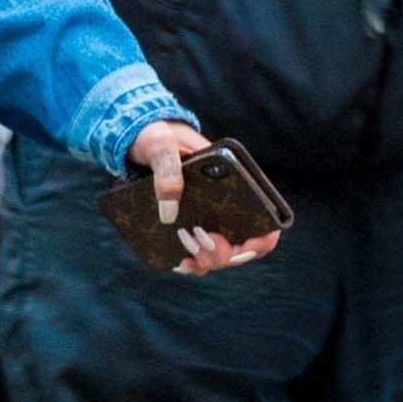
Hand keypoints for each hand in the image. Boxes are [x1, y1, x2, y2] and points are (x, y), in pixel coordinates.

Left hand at [126, 119, 283, 275]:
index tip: (248, 244)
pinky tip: (178, 263)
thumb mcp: (160, 145)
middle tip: (199, 240)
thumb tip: (169, 213)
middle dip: (224, 254)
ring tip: (185, 255)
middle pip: (241, 246)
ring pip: (219, 255)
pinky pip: (196, 255)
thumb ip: (166, 171)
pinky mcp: (186, 228)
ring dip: (207, 261)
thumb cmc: (158, 137)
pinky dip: (191, 264)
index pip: (265, 218)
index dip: (263, 238)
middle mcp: (226, 206)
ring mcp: (207, 219)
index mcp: (234, 182)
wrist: (137, 141)